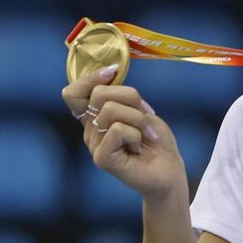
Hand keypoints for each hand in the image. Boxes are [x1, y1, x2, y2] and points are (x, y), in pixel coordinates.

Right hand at [61, 65, 185, 203]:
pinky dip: (136, 134)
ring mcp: (94, 145)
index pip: (73, 93)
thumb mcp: (140, 109)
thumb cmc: (155, 140)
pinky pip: (117, 130)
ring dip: (138, 119)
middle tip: (146, 117)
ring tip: (144, 135)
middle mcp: (90, 130)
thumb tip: (110, 73)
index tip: (113, 72)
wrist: (169, 170)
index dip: (90, 78)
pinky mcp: (101, 158)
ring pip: (110, 110)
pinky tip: (138, 148)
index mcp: (95, 117)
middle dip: (131, 98)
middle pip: (99, 94)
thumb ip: (121, 96)